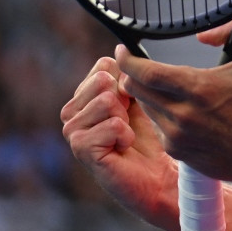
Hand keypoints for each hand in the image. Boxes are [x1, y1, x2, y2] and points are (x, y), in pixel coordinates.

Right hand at [60, 56, 179, 230]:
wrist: (159, 177)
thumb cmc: (151, 140)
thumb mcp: (139, 101)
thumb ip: (126, 78)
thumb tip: (119, 53)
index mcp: (84, 97)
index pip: (103, 66)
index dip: (127, 82)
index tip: (131, 104)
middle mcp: (72, 112)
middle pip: (103, 80)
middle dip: (127, 100)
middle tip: (128, 123)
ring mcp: (73, 131)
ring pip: (106, 101)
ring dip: (126, 119)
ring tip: (126, 137)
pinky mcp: (81, 149)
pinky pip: (112, 124)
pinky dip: (126, 135)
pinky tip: (123, 148)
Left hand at [115, 25, 231, 181]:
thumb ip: (228, 35)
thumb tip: (202, 33)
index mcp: (198, 88)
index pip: (147, 72)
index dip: (128, 60)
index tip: (121, 51)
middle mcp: (183, 112)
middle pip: (137, 89)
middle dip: (131, 75)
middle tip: (134, 67)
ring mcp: (177, 134)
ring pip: (144, 107)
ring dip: (145, 95)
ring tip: (154, 87)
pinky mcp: (176, 150)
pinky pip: (156, 126)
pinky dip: (159, 115)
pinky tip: (172, 110)